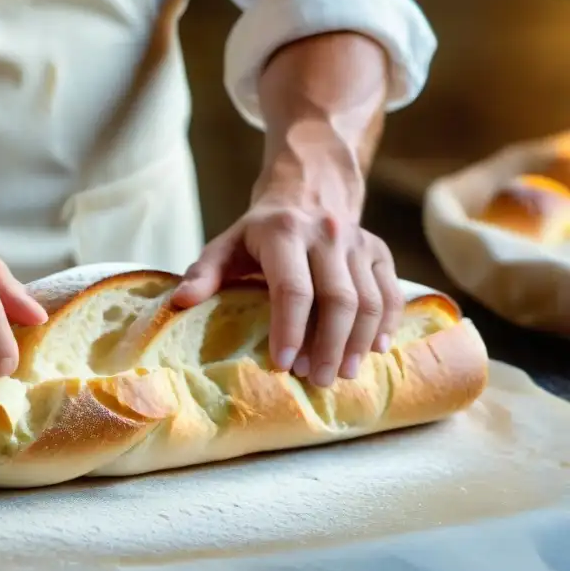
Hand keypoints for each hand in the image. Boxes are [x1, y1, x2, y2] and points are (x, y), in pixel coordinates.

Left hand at [172, 203, 402, 387]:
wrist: (307, 189)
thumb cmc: (259, 232)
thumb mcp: (226, 245)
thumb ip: (203, 273)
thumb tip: (180, 303)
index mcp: (284, 233)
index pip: (293, 288)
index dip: (289, 330)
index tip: (284, 366)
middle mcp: (327, 234)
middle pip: (338, 299)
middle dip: (328, 346)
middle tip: (317, 381)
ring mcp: (359, 242)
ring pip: (369, 300)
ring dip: (358, 342)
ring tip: (343, 375)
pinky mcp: (379, 251)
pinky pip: (391, 293)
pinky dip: (387, 325)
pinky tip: (377, 351)